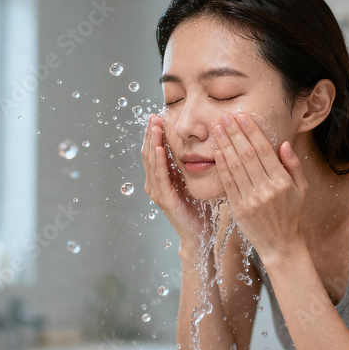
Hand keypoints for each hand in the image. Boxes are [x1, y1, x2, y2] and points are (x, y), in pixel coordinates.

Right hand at [142, 114, 207, 246]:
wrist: (199, 233)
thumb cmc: (197, 208)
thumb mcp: (190, 181)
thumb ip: (185, 166)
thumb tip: (193, 144)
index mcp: (160, 178)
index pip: (154, 151)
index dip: (154, 134)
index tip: (157, 116)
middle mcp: (155, 184)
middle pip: (148, 153)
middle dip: (150, 134)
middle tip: (153, 116)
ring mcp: (157, 192)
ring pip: (151, 162)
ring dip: (152, 142)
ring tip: (154, 126)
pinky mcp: (165, 199)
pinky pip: (160, 176)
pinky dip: (159, 161)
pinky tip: (160, 148)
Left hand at [213, 112, 307, 259]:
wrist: (280, 244)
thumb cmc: (291, 214)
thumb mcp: (301, 189)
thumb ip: (293, 165)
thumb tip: (283, 143)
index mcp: (282, 182)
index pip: (264, 151)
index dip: (251, 132)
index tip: (242, 117)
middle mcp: (266, 189)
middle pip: (247, 155)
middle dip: (234, 133)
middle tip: (224, 117)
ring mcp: (250, 199)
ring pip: (235, 166)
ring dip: (225, 145)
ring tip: (217, 129)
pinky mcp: (238, 208)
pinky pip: (228, 183)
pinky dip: (221, 166)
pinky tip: (217, 151)